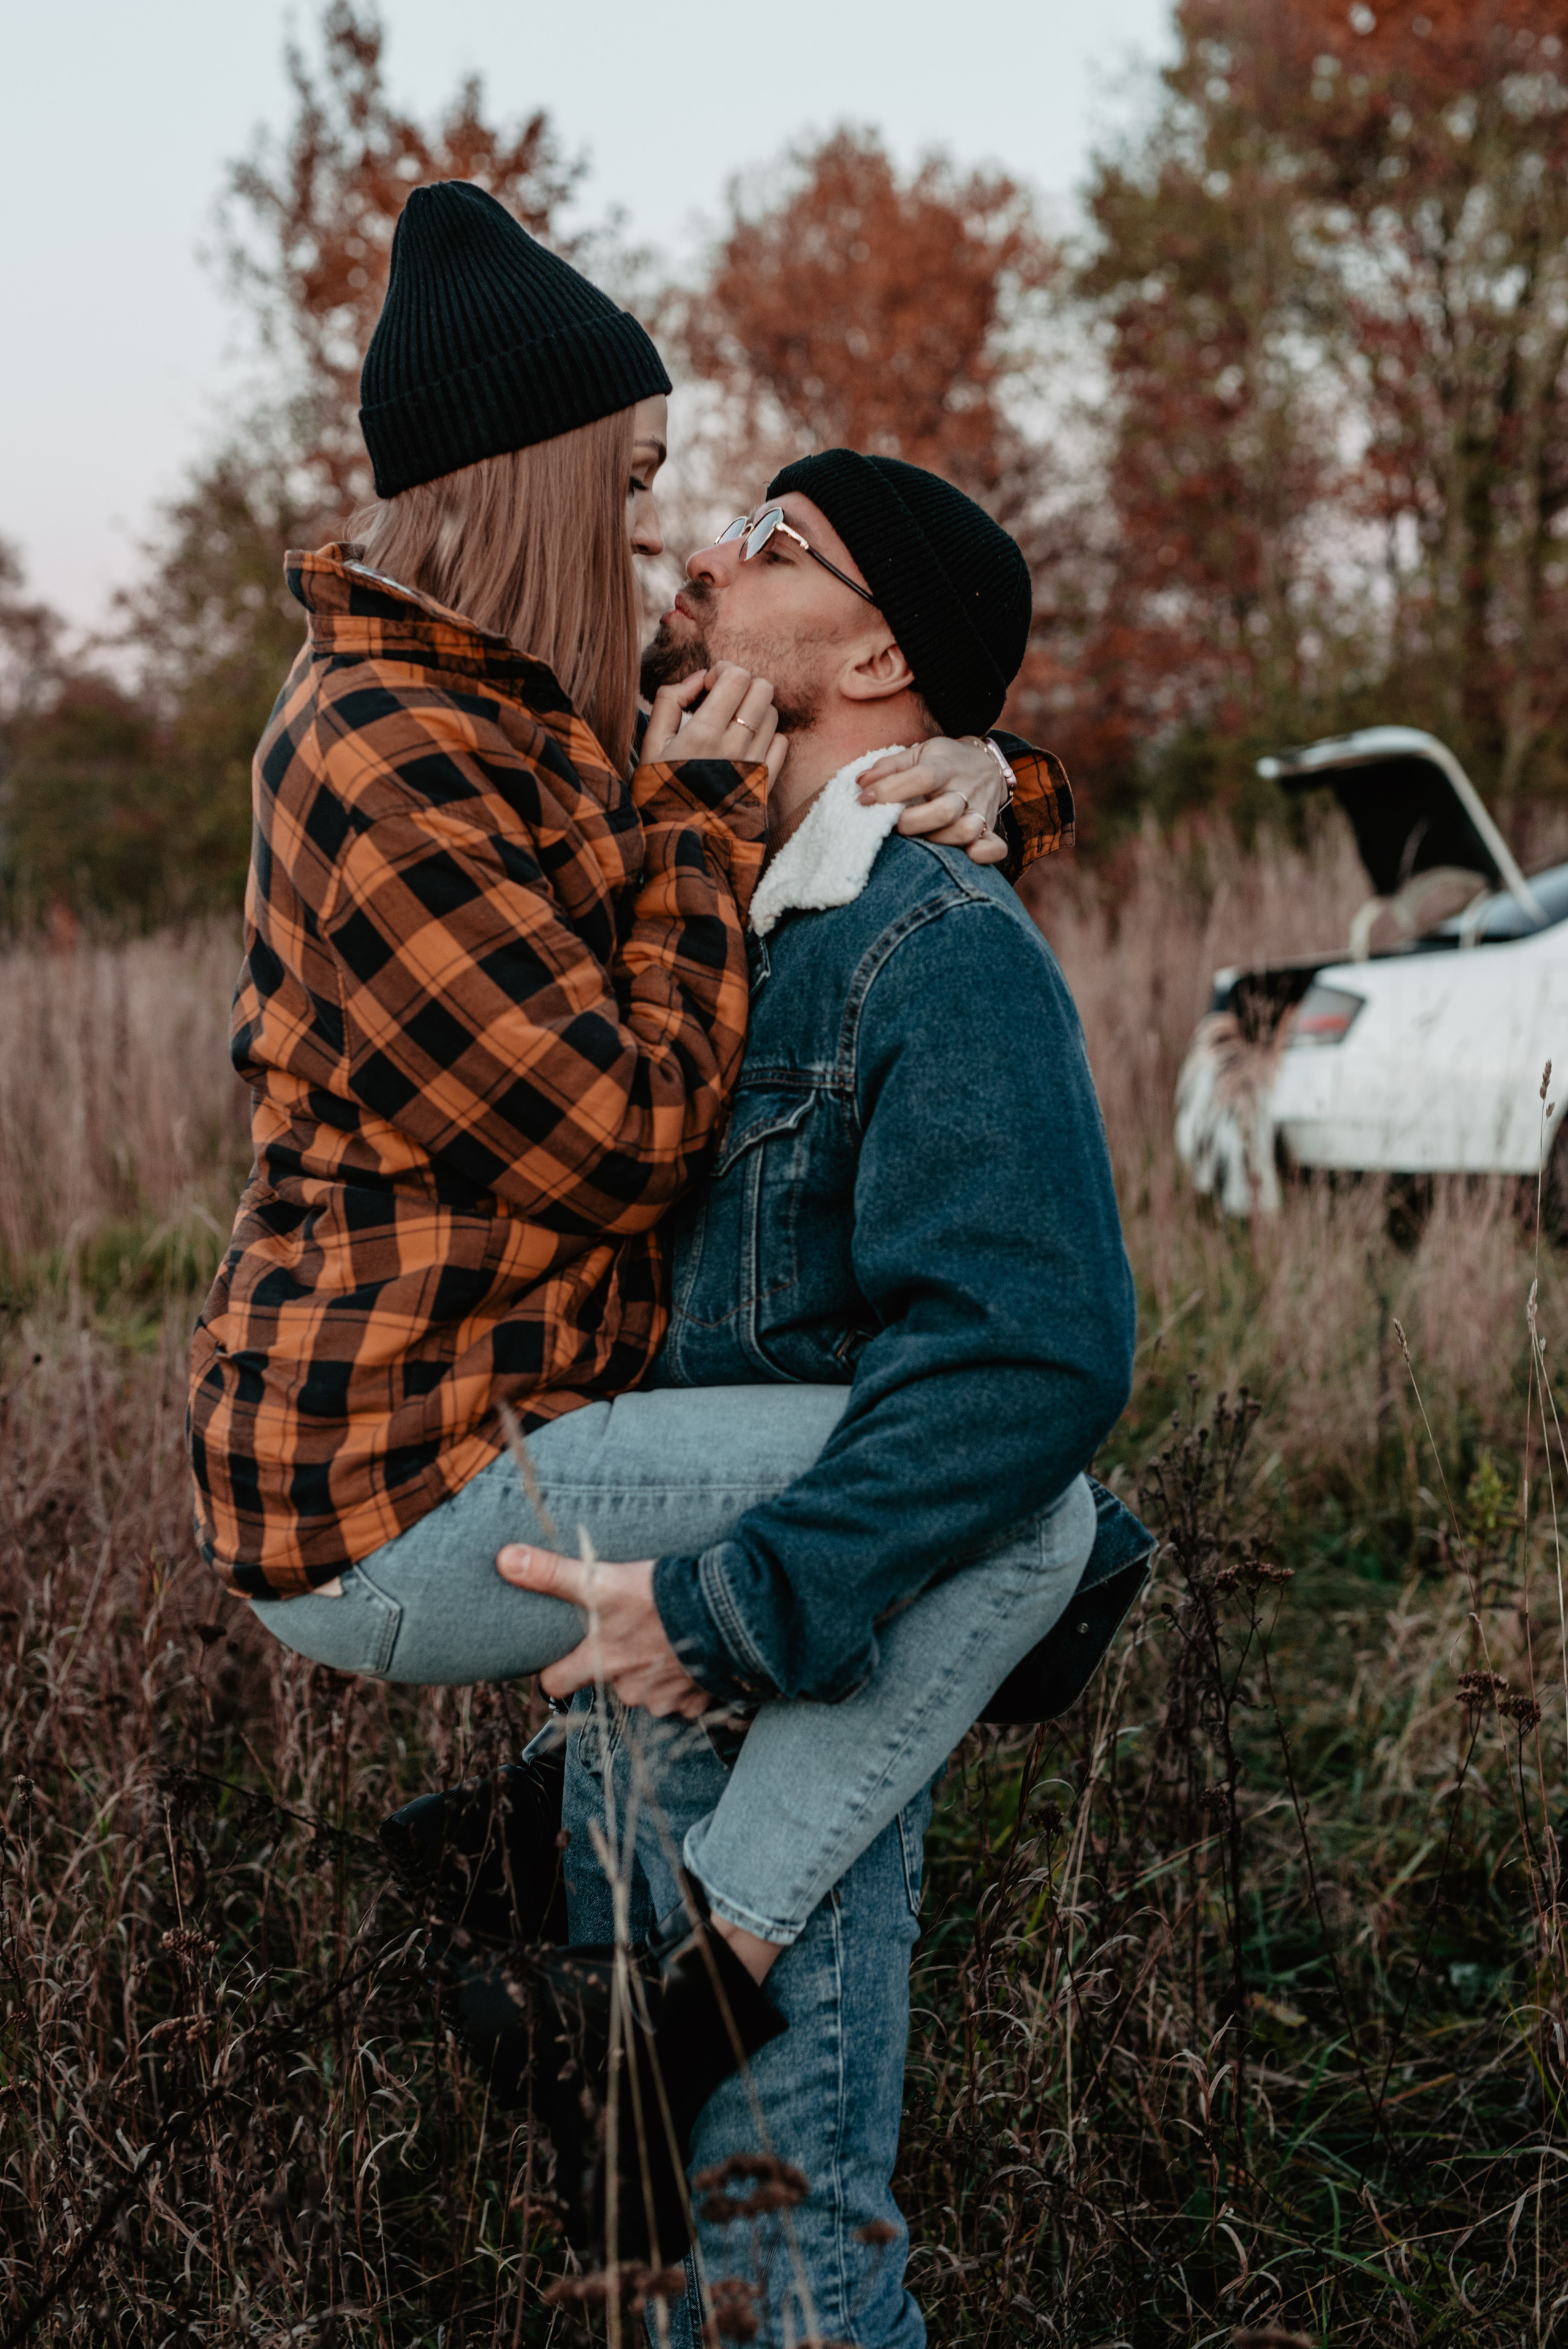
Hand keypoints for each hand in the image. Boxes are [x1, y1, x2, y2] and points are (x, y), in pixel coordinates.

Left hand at [496, 1543, 710, 1718]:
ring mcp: (663, 1698)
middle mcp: (627, 1688)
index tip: (562, 1655)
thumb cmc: (658, 1597)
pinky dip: (687, 1680)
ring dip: (653, 1672)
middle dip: (613, 1668)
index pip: (556, 1684)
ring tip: (663, 1638)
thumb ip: (551, 1574)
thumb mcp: (600, 1581)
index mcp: (600, 1662)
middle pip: (606, 1686)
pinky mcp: (696, 1699)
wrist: (722, 1615)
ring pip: (647, 1692)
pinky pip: (685, 1697)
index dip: (555, 1670)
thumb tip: (504, 1559)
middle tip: (626, 1638)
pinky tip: (691, 1654)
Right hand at [644, 663, 788, 789]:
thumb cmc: (660, 790)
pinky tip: (746, 744)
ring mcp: (754, 764)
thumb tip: (699, 678)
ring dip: (755, 710)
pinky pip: (781, 743)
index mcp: (703, 733)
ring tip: (733, 724)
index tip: (708, 689)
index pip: (737, 677)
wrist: (680, 842)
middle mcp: (734, 746)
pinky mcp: (765, 782)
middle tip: (724, 701)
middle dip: (743, 686)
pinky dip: (768, 736)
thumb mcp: (650, 744)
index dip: (724, 672)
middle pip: (762, 689)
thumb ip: (669, 701)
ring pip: (773, 714)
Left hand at [856, 738, 1008, 865]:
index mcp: (945, 766)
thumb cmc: (943, 761)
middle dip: (911, 822)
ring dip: (938, 840)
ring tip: (921, 838)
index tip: (865, 799)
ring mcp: (980, 811)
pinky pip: (995, 847)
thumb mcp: (918, 753)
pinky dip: (981, 855)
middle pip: (944, 811)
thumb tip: (860, 783)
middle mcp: (965, 789)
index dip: (890, 790)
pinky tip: (965, 856)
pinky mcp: (991, 829)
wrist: (986, 763)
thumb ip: (889, 766)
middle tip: (893, 824)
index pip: (921, 778)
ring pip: (966, 831)